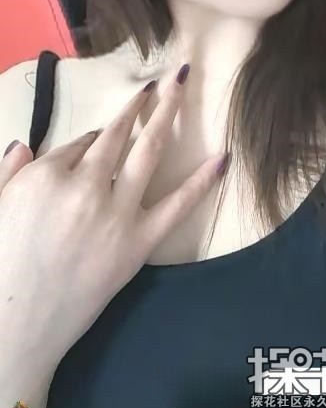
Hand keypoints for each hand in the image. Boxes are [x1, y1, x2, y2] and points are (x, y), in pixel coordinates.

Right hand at [0, 65, 224, 372]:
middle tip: (163, 79)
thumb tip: (26, 143)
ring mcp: (115, 213)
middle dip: (141, 102)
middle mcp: (85, 186)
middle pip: (118, 133)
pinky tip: (222, 158)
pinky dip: (202, 182)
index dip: (95, 137)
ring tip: (182, 84)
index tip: (105, 135)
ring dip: (167, 114)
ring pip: (146, 152)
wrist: (15, 328)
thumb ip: (10, 171)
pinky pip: (176, 207)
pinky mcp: (138, 243)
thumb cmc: (0, 266)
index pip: (81, 141)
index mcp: (46, 175)